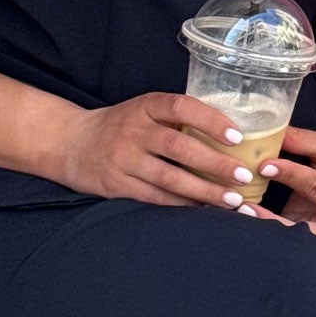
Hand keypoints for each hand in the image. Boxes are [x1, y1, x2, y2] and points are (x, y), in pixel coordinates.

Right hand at [52, 91, 264, 210]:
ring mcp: (123, 159)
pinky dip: (181, 204)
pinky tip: (203, 209)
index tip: (236, 137)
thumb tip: (230, 134)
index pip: (181, 107)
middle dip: (215, 164)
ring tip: (231, 200)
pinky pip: (155, 198)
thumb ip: (177, 118)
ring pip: (170, 178)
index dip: (210, 121)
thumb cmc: (122, 125)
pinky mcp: (116, 185)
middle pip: (179, 147)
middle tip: (243, 176)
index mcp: (146, 106)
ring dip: (204, 191)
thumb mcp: (144, 110)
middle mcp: (134, 130)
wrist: (72, 143)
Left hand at [253, 128, 315, 243]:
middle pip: (302, 228)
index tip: (263, 165)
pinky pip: (287, 235)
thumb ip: (300, 141)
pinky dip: (268, 226)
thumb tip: (267, 134)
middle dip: (272, 221)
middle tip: (244, 207)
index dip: (288, 174)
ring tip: (241, 211)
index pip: (314, 186)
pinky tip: (247, 216)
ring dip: (266, 227)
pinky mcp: (311, 236)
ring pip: (292, 237)